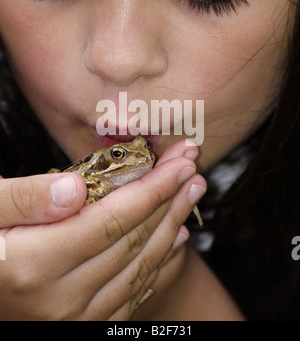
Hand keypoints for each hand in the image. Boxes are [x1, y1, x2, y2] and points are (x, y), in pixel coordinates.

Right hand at [0, 141, 205, 320]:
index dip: (152, 188)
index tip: (179, 162)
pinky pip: (133, 293)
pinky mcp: (81, 323)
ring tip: (191, 194)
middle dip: (170, 200)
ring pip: (140, 267)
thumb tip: (75, 189)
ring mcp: (73, 318)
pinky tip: (175, 237)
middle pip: (134, 241)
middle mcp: (59, 299)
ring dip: (172, 226)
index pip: (112, 219)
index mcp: (33, 263)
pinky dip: (160, 262)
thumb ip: (22, 199)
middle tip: (193, 170)